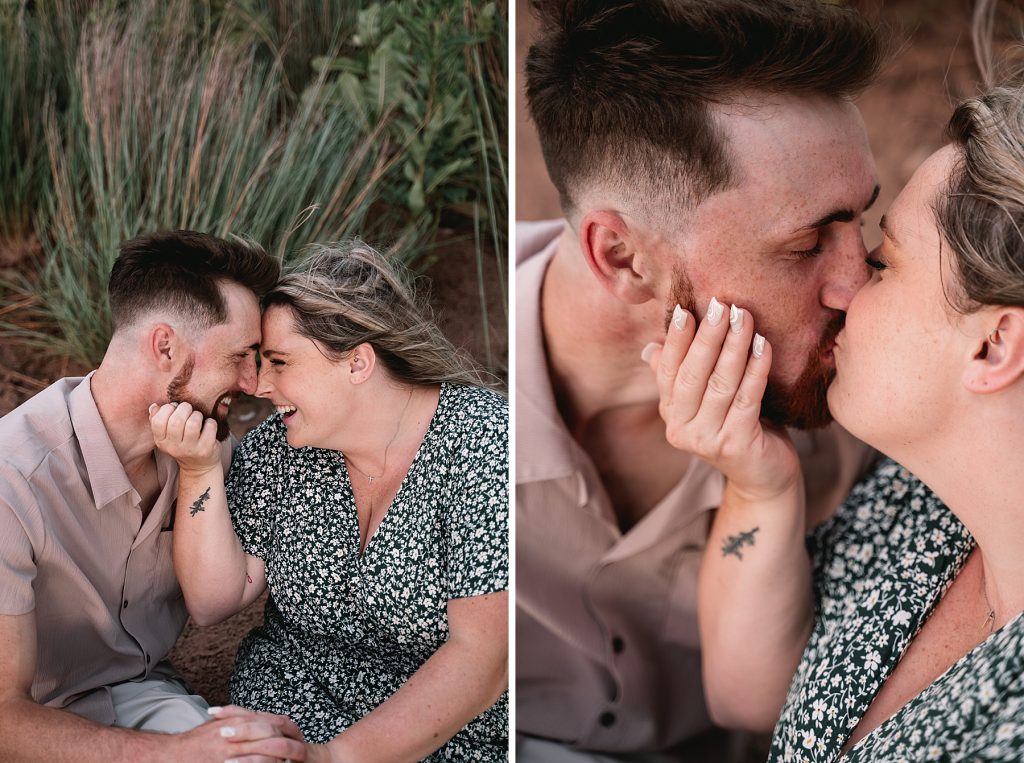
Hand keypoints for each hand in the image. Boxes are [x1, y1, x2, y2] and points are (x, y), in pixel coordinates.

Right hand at [149, 401, 219, 475]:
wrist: (198, 466)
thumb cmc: (182, 444)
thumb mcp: (167, 436)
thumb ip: (158, 420)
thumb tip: (154, 406)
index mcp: (161, 441)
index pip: (158, 420)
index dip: (167, 409)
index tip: (175, 408)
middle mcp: (174, 447)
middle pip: (176, 420)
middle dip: (185, 408)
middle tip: (188, 410)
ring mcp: (190, 450)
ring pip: (193, 423)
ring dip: (197, 415)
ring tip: (197, 417)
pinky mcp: (206, 449)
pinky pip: (209, 427)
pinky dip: (210, 422)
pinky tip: (208, 425)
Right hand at [168, 710, 305, 762]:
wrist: (171, 755)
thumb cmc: (196, 741)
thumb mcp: (219, 723)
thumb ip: (239, 718)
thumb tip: (261, 717)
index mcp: (234, 723)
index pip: (268, 722)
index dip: (284, 728)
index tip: (295, 734)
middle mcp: (233, 736)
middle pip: (268, 738)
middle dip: (285, 745)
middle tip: (298, 751)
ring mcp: (228, 754)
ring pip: (261, 757)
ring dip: (275, 761)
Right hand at [645, 299, 800, 501]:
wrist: (764, 475)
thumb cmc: (737, 427)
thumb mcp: (706, 400)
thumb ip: (682, 375)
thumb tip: (652, 348)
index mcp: (670, 413)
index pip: (669, 370)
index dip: (677, 340)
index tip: (686, 309)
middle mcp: (681, 429)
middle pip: (693, 375)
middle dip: (707, 337)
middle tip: (721, 306)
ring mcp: (707, 439)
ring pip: (720, 384)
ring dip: (734, 346)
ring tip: (745, 317)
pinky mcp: (735, 445)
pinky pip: (747, 398)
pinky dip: (756, 369)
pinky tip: (764, 345)